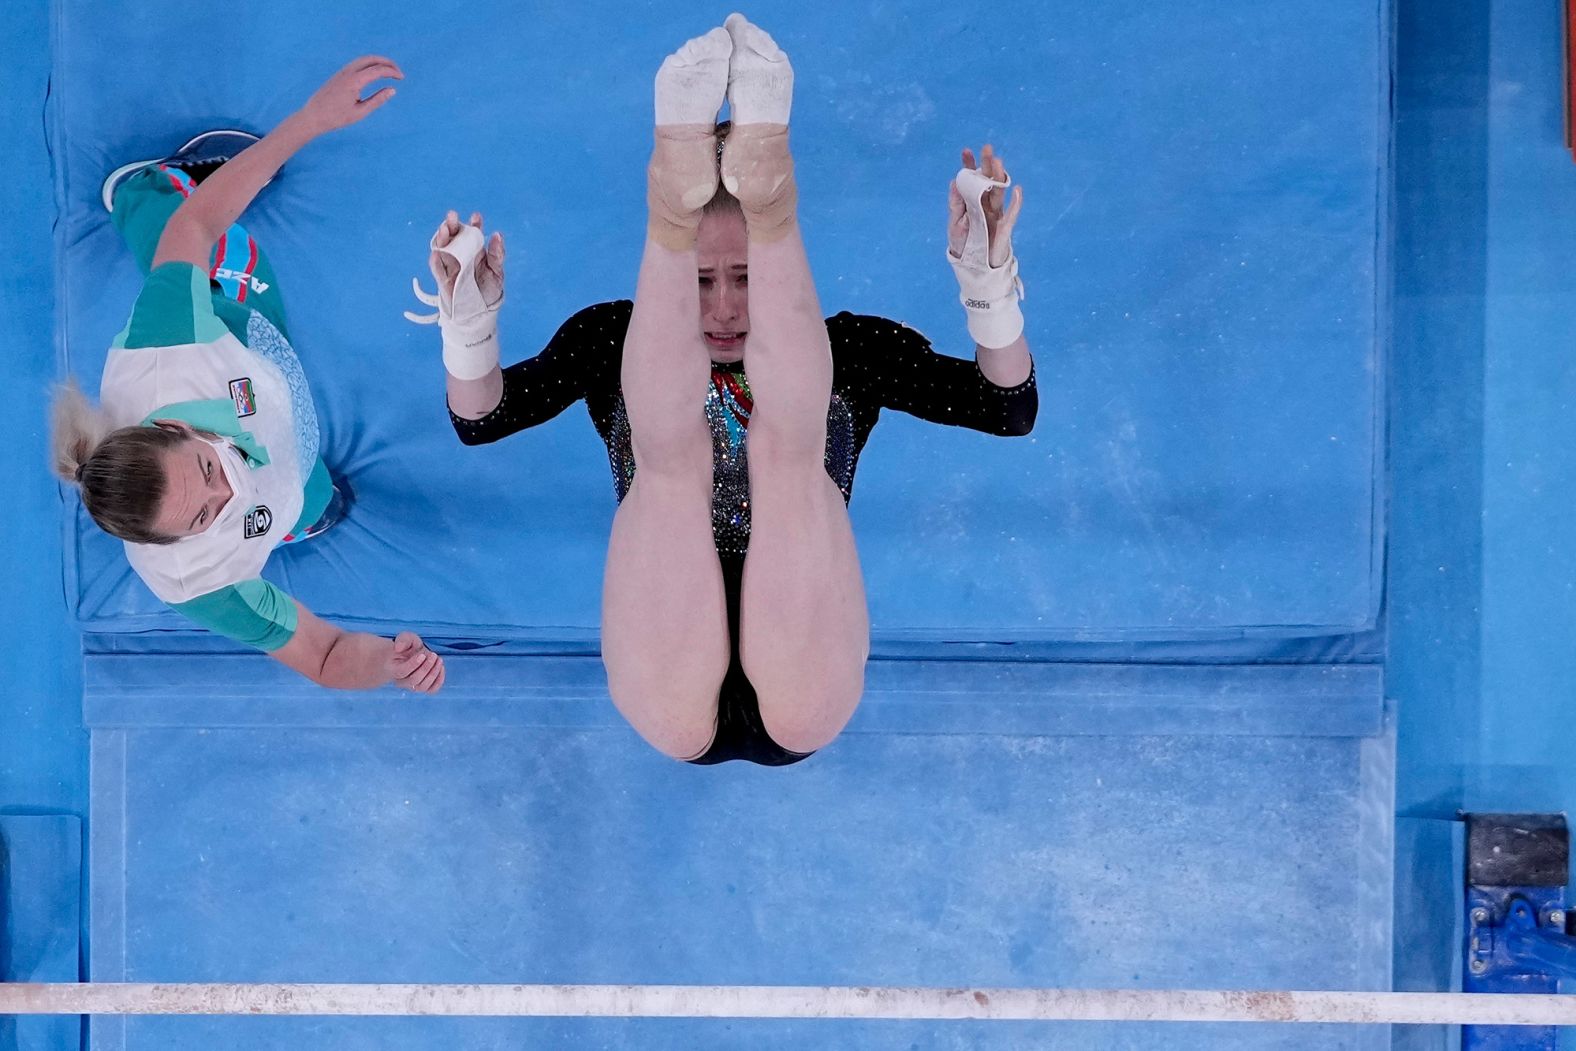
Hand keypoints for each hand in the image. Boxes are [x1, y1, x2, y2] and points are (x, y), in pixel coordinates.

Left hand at [295, 55, 402, 136]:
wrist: (313, 116)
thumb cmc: (336, 117)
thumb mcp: (360, 112)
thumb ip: (377, 100)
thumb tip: (392, 90)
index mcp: (354, 81)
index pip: (377, 70)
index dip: (392, 72)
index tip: (401, 78)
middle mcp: (348, 72)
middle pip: (371, 59)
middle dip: (386, 62)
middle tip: (397, 71)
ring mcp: (342, 72)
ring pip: (363, 59)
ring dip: (378, 62)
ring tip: (388, 71)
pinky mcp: (339, 75)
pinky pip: (357, 64)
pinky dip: (369, 65)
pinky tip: (374, 74)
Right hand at [390, 631, 444, 692]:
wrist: (411, 654)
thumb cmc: (408, 646)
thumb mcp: (405, 638)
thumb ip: (402, 640)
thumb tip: (399, 648)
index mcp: (393, 669)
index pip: (402, 672)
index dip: (413, 664)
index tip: (423, 654)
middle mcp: (401, 681)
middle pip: (414, 680)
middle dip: (426, 667)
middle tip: (433, 654)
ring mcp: (413, 686)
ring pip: (423, 686)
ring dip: (434, 673)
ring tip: (439, 659)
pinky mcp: (424, 687)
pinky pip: (432, 690)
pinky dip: (439, 680)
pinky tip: (441, 667)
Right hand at [428, 210, 504, 306]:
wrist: (481, 312)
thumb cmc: (490, 290)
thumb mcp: (497, 272)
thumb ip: (497, 255)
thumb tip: (498, 234)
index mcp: (475, 251)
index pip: (472, 234)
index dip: (474, 225)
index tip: (476, 216)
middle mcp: (460, 255)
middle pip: (453, 237)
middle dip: (452, 225)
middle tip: (452, 216)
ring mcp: (450, 266)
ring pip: (442, 248)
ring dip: (442, 238)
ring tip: (444, 229)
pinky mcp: (443, 279)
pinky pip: (437, 268)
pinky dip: (435, 260)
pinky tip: (437, 252)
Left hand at [947, 144, 1024, 267]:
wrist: (974, 267)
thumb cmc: (965, 245)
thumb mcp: (954, 224)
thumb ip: (955, 204)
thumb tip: (954, 182)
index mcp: (972, 202)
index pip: (971, 180)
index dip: (970, 165)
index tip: (966, 151)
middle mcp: (985, 204)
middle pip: (988, 181)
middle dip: (987, 164)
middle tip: (987, 147)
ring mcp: (996, 214)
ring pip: (999, 192)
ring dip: (999, 177)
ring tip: (998, 162)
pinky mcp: (1005, 227)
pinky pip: (1012, 213)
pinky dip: (1015, 202)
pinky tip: (1017, 190)